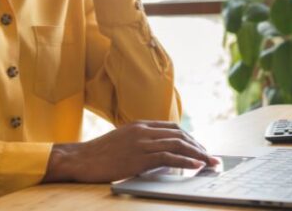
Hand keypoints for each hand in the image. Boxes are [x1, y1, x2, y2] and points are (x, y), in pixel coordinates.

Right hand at [42, 121, 219, 183]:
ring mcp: (141, 142)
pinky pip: (168, 156)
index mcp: (139, 125)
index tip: (200, 148)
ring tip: (210, 163)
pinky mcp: (139, 157)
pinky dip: (186, 161)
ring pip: (177, 144)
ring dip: (198, 154)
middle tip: (211, 157)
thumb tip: (160, 154)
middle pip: (179, 134)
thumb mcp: (122, 141)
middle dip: (198, 146)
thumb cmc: (99, 154)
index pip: (172, 128)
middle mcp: (142, 130)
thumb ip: (141, 142)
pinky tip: (196, 166)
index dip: (189, 137)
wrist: (80, 159)